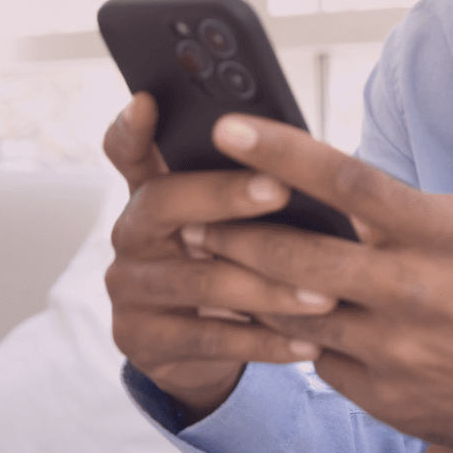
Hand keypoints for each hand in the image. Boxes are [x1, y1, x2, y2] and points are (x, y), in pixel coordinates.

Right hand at [103, 93, 340, 421]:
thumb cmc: (231, 264)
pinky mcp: (142, 341)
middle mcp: (131, 234)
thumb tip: (311, 159)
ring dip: (268, 286)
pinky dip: (265, 342)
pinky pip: (208, 339)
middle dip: (225, 194)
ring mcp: (129, 289)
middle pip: (164, 202)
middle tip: (280, 188)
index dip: (130, 127)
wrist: (197, 351)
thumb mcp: (234, 225)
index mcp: (152, 193)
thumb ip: (249, 188)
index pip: (127, 151)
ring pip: (198, 279)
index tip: (146, 101)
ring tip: (325, 292)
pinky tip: (309, 343)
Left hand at [198, 114, 452, 452]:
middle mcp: (410, 290)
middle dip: (229, 230)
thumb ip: (397, 210)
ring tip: (205, 259)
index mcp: (437, 232)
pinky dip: (288, 332)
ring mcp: (391, 349)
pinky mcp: (378, 395)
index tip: (229, 128)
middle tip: (186, 210)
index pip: (346, 180)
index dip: (282, 152)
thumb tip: (321, 187)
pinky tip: (267, 314)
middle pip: (295, 254)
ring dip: (239, 284)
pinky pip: (312, 357)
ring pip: (288, 311)